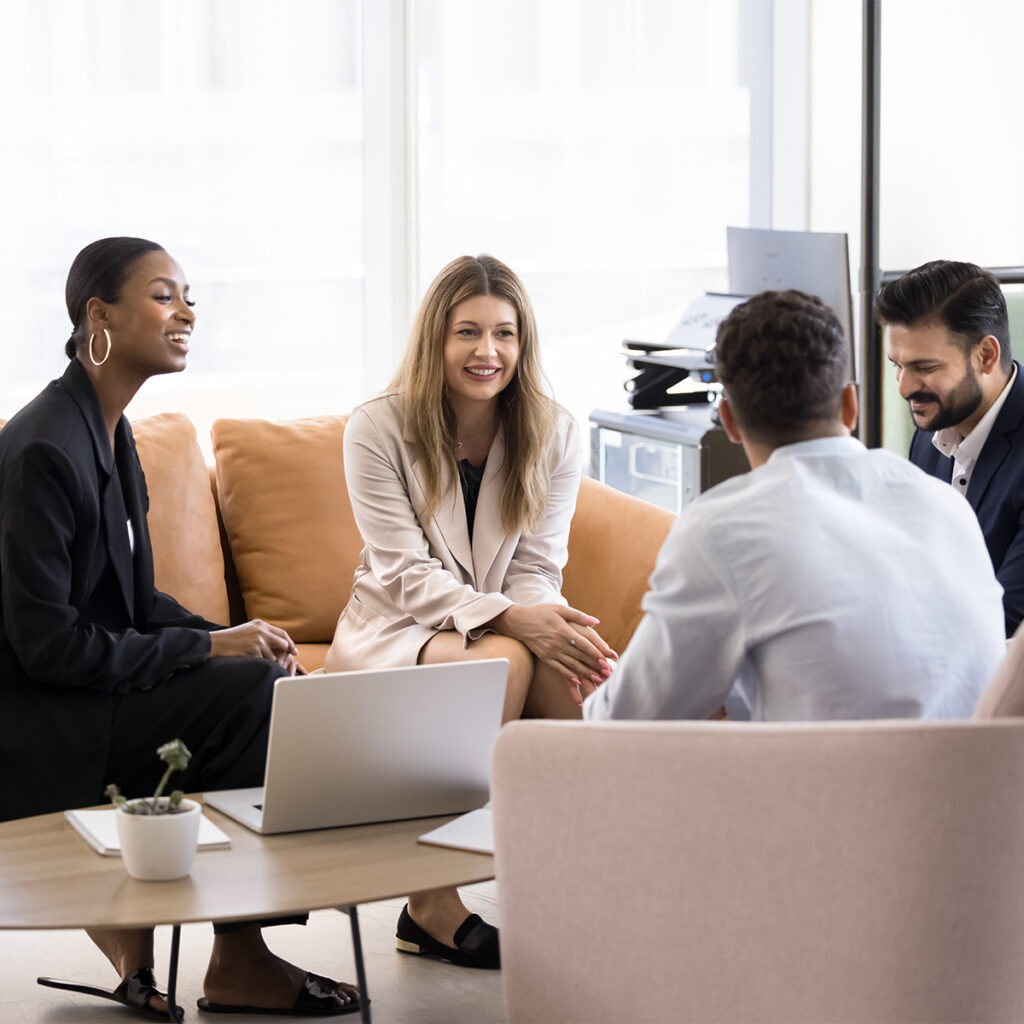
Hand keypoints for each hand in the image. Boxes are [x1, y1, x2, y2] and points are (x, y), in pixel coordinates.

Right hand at [208, 620, 298, 666]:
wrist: (216, 643)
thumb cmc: (232, 639)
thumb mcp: (249, 630)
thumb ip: (263, 633)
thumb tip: (279, 642)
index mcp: (261, 624)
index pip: (282, 633)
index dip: (290, 643)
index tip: (295, 651)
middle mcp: (261, 630)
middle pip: (282, 643)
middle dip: (285, 653)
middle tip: (285, 661)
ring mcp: (258, 640)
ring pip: (273, 655)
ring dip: (269, 661)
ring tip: (259, 661)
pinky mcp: (253, 650)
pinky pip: (263, 661)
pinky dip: (260, 664)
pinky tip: (252, 662)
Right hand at [490, 604, 617, 704]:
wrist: (519, 622)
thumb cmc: (541, 613)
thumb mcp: (559, 609)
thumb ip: (578, 616)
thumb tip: (596, 622)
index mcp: (563, 630)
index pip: (583, 643)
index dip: (596, 652)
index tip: (607, 658)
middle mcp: (558, 643)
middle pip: (580, 656)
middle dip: (595, 665)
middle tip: (608, 672)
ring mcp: (551, 652)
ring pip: (572, 664)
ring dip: (585, 673)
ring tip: (598, 679)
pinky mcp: (545, 658)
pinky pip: (559, 668)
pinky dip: (569, 675)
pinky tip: (578, 681)